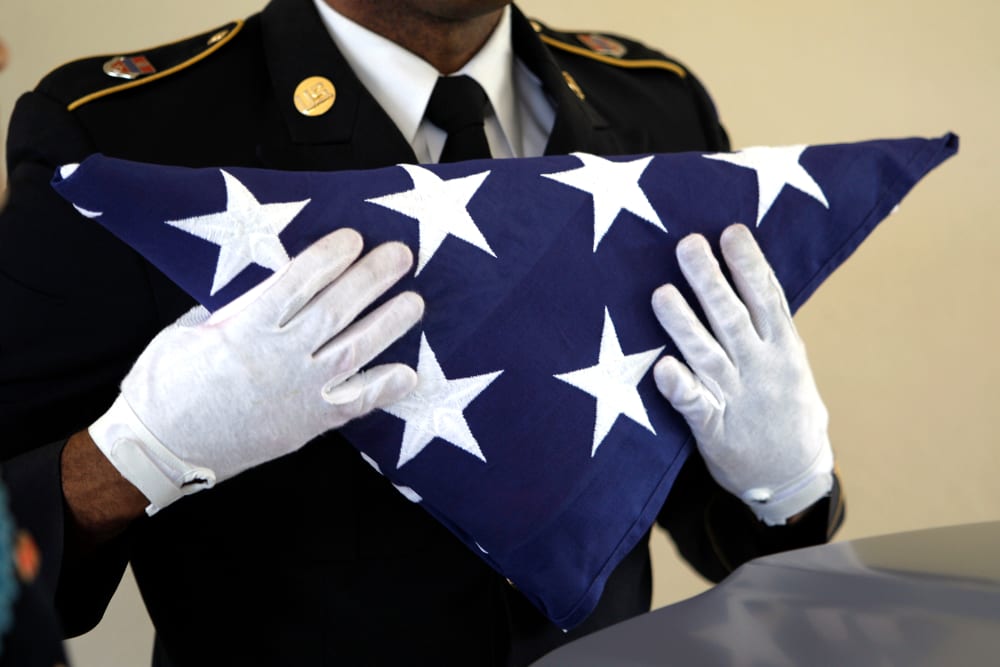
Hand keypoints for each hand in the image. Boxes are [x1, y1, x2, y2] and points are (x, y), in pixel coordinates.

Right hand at [89, 228, 423, 513]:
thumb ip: (234, 306)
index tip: (354, 237)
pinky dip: (383, 389)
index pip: (298, 284)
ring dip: (388, 325)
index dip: (329, 257)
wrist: (160, 450)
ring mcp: (298, 394)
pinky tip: (408, 373)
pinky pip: (353, 405)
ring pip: (354, 352)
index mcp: (245, 329)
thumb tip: (272, 283)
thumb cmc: (165, 385)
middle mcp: (279, 359)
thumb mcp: (188, 329)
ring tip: (415, 302)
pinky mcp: (307, 425)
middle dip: (371, 279)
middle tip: (402, 254)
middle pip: (335, 310)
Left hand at [651, 224, 832, 524]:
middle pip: (733, 318)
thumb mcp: (790, 360)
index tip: (731, 231)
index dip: (749, 264)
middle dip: (711, 281)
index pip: (767, 298)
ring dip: (684, 325)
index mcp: (783, 348)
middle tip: (687, 244)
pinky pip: (695, 406)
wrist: (793, 476)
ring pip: (708, 355)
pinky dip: (681, 387)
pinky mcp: (714, 429)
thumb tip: (746, 270)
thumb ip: (766, 322)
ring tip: (661, 293)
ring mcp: (738, 398)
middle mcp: (761, 368)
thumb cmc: (784, 406)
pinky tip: (663, 369)